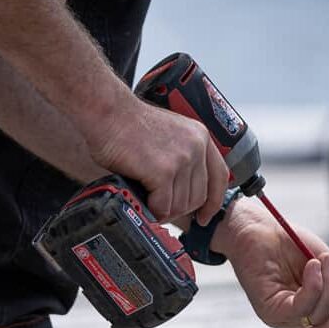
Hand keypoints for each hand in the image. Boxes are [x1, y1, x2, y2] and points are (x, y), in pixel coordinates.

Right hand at [90, 95, 229, 225]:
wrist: (108, 112)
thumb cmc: (129, 124)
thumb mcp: (169, 133)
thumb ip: (182, 156)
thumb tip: (183, 190)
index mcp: (201, 136)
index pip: (219, 176)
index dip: (213, 201)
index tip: (204, 216)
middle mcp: (196, 147)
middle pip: (199, 196)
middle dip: (180, 209)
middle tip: (161, 208)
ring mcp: (181, 159)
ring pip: (181, 205)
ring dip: (163, 210)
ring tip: (147, 202)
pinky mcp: (163, 171)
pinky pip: (163, 206)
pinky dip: (152, 210)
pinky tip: (141, 199)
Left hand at [214, 200, 328, 327]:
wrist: (259, 227)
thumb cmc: (289, 242)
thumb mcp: (325, 267)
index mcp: (312, 312)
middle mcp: (297, 321)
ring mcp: (283, 319)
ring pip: (320, 319)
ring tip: (320, 262)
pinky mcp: (270, 312)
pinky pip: (302, 310)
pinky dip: (313, 286)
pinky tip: (311, 266)